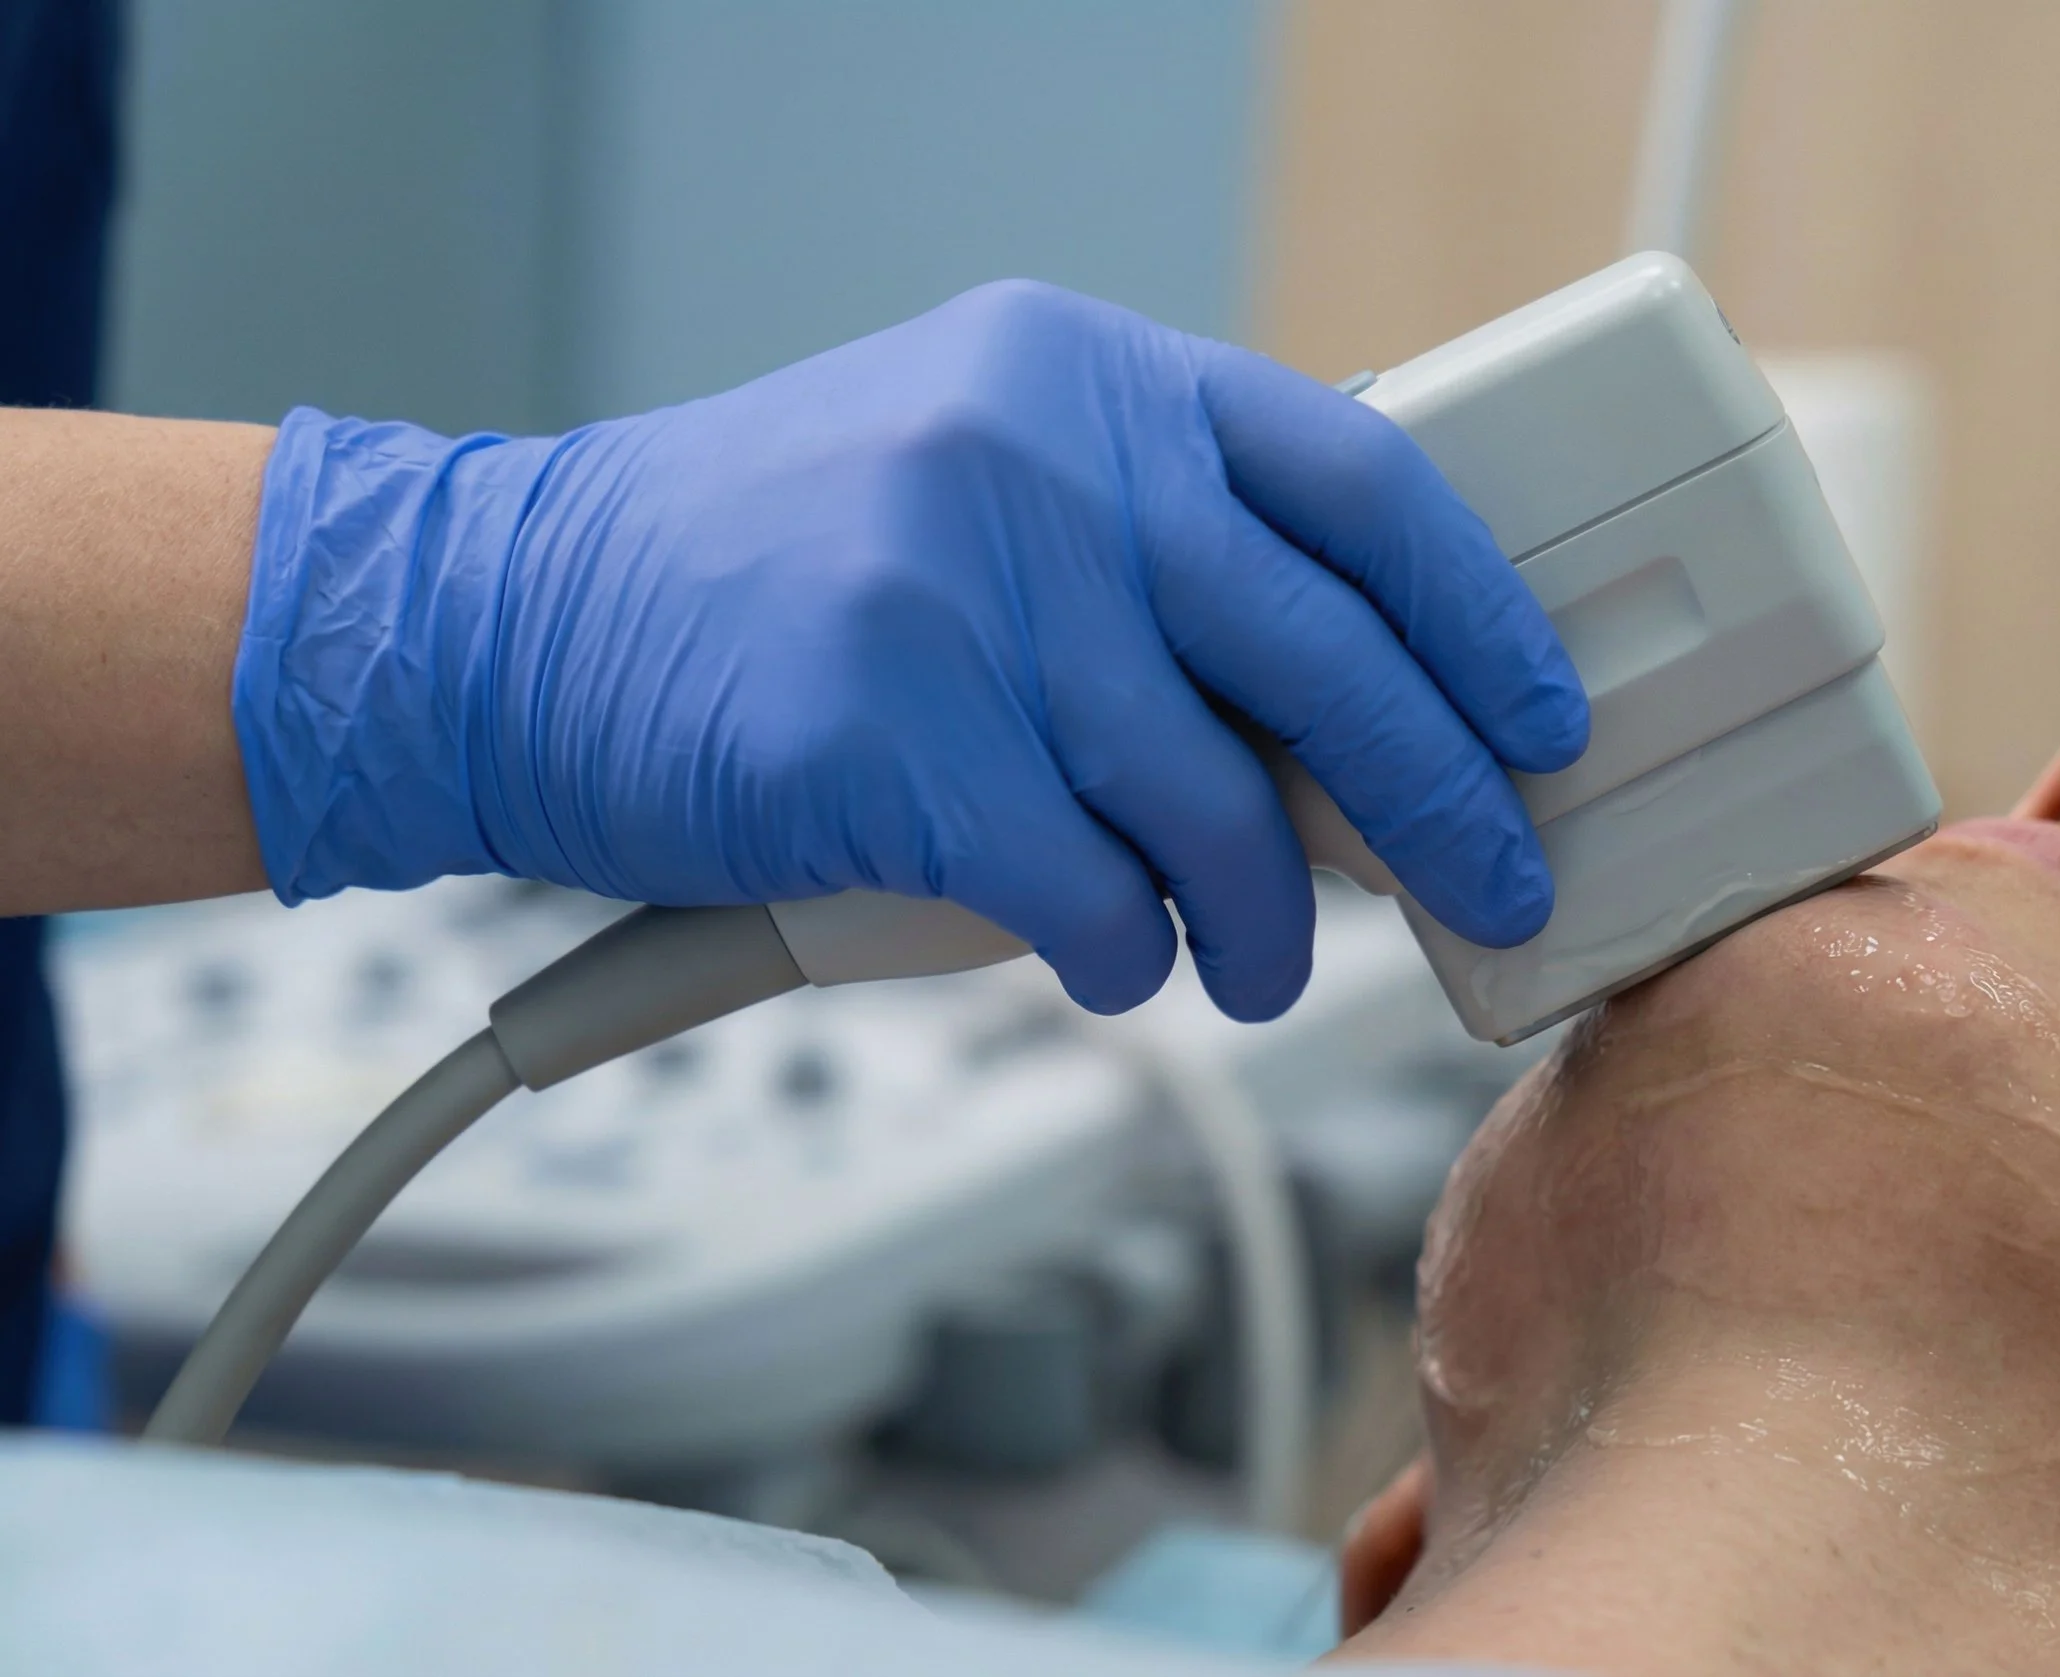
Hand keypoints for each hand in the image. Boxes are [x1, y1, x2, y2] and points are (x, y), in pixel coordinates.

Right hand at [235, 281, 1587, 1018]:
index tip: (1540, 714)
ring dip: (1267, 921)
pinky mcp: (887, 742)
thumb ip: (1152, 548)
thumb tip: (1350, 702)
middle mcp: (1040, 461)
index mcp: (1088, 376)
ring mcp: (961, 594)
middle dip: (1440, 801)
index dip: (1477, 613)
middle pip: (1325, 656)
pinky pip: (1090, 893)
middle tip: (1494, 884)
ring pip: (1213, 806)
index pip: (1358, 478)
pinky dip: (1127, 955)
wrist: (510, 617)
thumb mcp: (977, 474)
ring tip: (1261, 965)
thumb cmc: (766, 568)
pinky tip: (1113, 956)